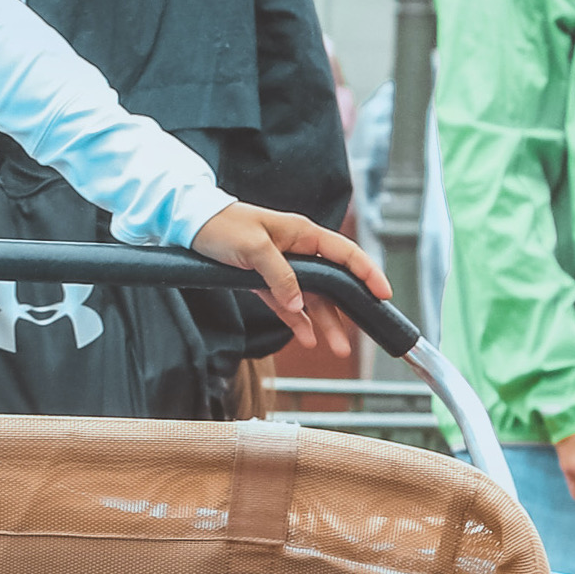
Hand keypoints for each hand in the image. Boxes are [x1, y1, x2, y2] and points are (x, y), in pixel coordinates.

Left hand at [188, 207, 387, 345]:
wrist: (191, 225)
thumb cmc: (223, 225)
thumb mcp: (254, 247)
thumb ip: (280, 275)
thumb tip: (299, 303)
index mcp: (302, 234)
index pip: (345, 254)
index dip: (367, 273)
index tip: (383, 294)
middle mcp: (298, 251)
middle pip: (331, 284)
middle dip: (346, 311)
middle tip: (358, 336)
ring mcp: (283, 268)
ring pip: (311, 299)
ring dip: (324, 323)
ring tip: (335, 348)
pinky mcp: (265, 281)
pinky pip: (288, 304)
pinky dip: (297, 322)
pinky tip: (308, 339)